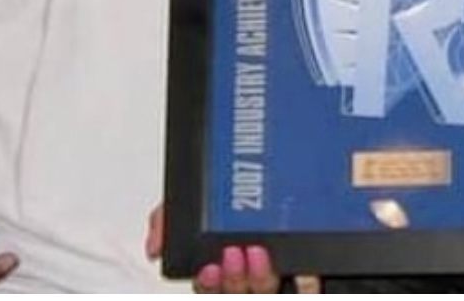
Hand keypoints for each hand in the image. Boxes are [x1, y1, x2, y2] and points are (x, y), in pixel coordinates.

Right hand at [145, 206, 319, 293]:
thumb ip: (170, 217)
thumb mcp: (200, 199)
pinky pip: (307, 292)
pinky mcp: (307, 279)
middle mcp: (249, 276)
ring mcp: (279, 278)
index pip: (209, 287)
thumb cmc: (245, 198)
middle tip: (234, 253)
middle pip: (237, 293)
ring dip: (261, 278)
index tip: (208, 267)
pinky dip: (306, 284)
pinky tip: (305, 269)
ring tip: (259, 252)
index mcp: (223, 267)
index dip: (207, 283)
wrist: (290, 174)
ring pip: (266, 292)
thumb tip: (156, 244)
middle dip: (233, 279)